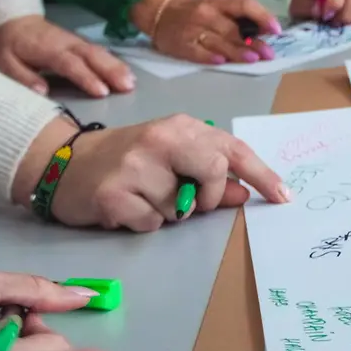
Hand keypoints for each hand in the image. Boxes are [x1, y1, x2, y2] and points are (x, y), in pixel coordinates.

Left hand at [0, 14, 133, 98]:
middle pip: (92, 55)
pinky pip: (99, 52)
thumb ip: (23, 77)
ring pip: (99, 52)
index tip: (102, 92)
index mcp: (48, 49)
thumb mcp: (3, 64)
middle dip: (111, 70)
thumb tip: (42, 92)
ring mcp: (75, 41)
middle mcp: (67, 43)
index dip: (87, 77)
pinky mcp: (79, 44)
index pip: (70, 63)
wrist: (13, 21)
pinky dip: (113, 61)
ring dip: (116, 66)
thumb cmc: (7, 47)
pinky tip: (123, 73)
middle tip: (128, 86)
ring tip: (131, 82)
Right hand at [11, 113, 289, 231]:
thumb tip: (245, 192)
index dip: (261, 174)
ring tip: (144, 196)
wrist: (67, 162)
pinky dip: (144, 223)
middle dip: (210, 195)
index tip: (283, 196)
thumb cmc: (129, 159)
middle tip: (193, 202)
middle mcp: (163, 138)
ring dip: (169, 212)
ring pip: (180, 207)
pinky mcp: (113, 192)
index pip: (233, 148)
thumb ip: (210, 173)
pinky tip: (126, 207)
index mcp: (184, 126)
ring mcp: (137, 164)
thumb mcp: (172, 157)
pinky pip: (151, 223)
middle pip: (214, 170)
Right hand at [149, 0, 281, 65]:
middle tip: (268, 54)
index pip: (244, 4)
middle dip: (253, 42)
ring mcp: (193, 29)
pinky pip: (196, 52)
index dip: (262, 16)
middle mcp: (207, 14)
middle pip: (233, 29)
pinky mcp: (180, 44)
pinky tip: (221, 61)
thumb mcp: (218, 5)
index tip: (276, 29)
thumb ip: (238, 15)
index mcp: (219, 2)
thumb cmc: (197, 10)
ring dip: (236, 51)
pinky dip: (209, 57)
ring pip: (218, 42)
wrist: (161, 11)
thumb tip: (264, 30)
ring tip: (253, 59)